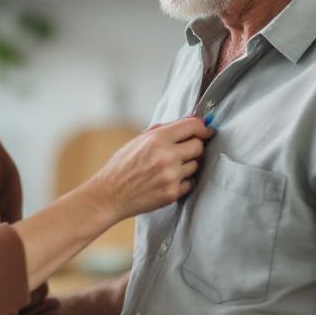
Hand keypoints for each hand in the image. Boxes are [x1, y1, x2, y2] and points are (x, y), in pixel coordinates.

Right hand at [85, 116, 212, 219]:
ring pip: (196, 165)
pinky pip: (190, 183)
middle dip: (194, 146)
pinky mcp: (172, 193)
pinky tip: (167, 180)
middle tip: (183, 151)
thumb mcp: (138, 140)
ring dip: (187, 165)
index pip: (193, 126)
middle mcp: (166, 156)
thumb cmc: (122, 166)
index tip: (205, 130)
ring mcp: (171, 176)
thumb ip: (165, 129)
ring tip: (169, 168)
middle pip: (199, 146)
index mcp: (157, 139)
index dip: (202, 127)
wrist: (110, 194)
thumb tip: (192, 119)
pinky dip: (182, 181)